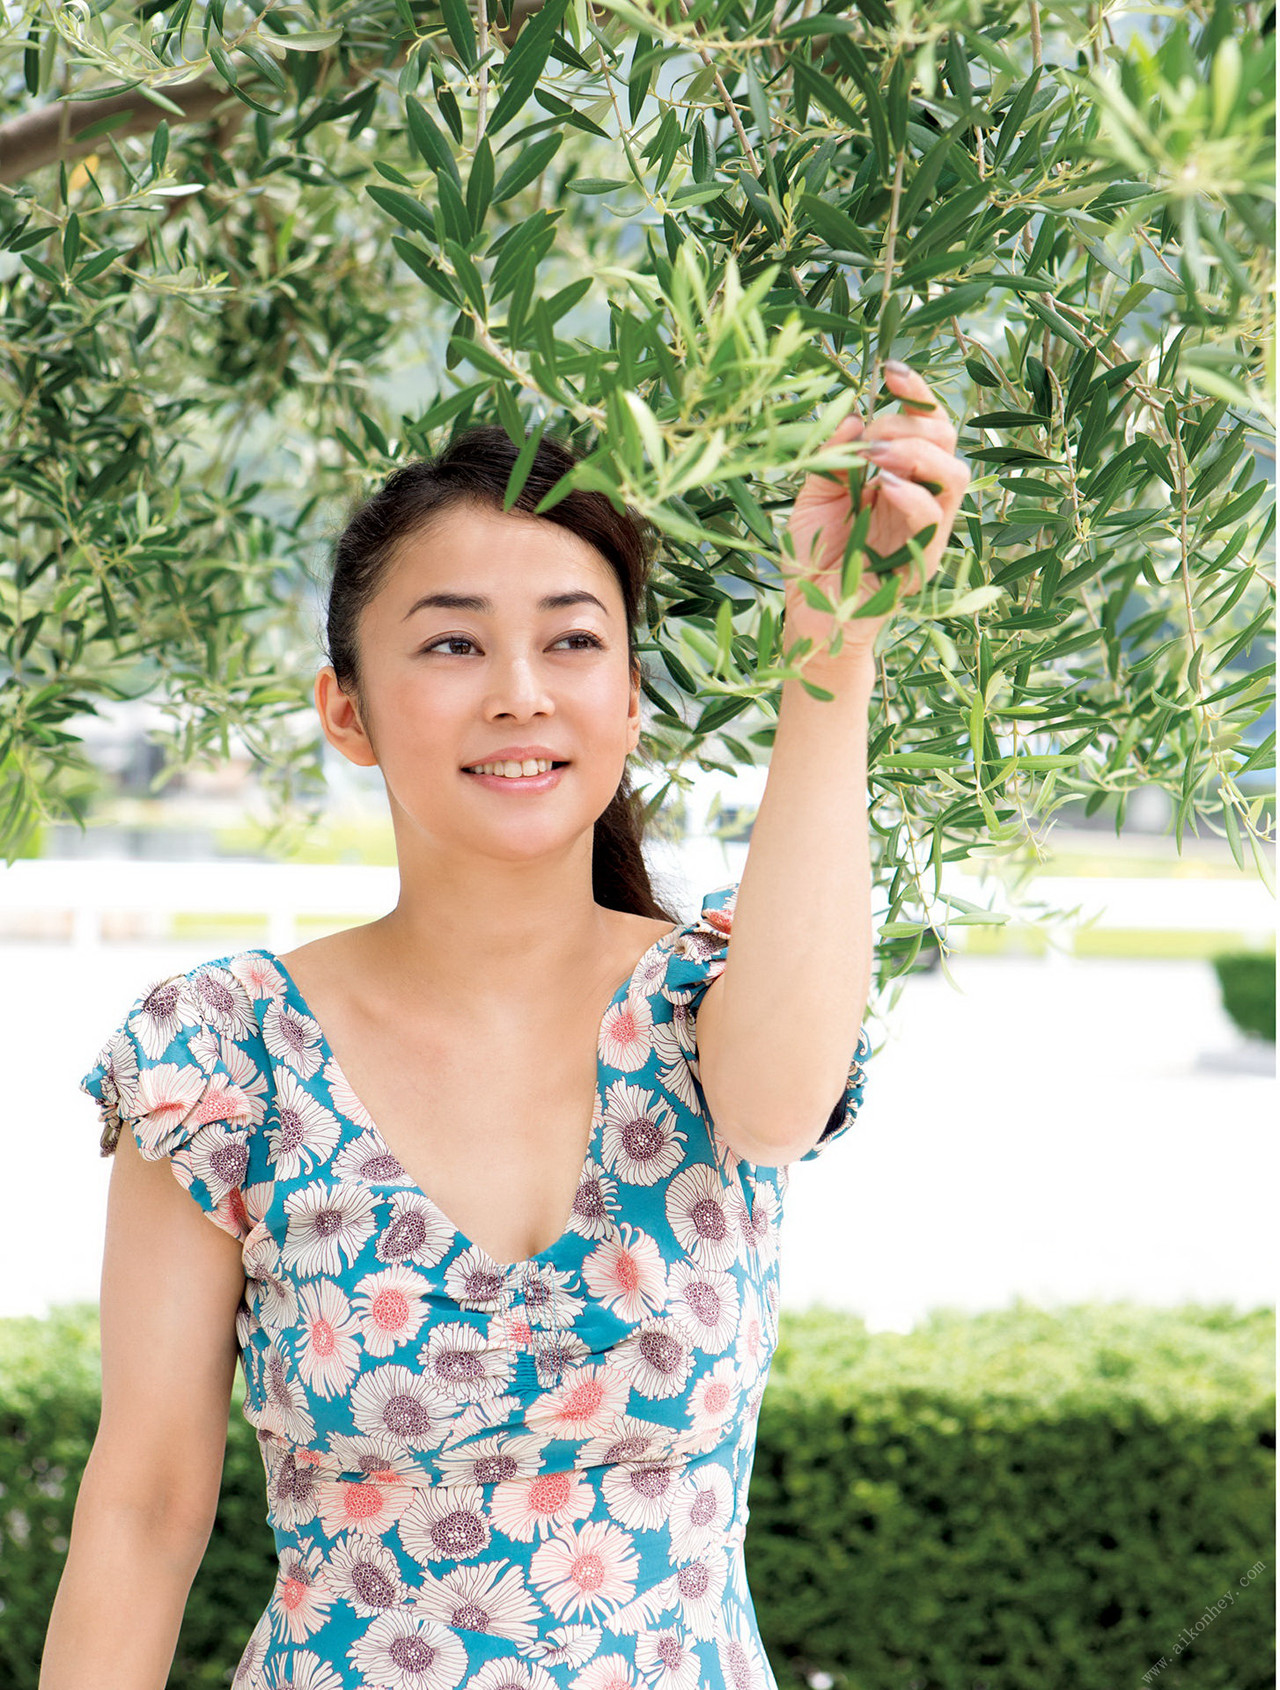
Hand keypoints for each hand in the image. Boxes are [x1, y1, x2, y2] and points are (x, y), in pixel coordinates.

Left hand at [783, 360, 969, 661]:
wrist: (810, 615)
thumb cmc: (814, 556)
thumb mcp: (812, 494)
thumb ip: (830, 455)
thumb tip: (850, 414)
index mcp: (899, 475)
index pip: (924, 424)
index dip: (915, 394)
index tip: (889, 372)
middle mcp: (920, 497)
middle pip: (947, 440)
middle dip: (912, 423)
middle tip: (872, 433)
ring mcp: (927, 529)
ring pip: (955, 474)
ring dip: (918, 454)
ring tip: (878, 454)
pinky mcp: (923, 560)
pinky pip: (934, 519)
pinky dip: (912, 495)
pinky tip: (882, 486)